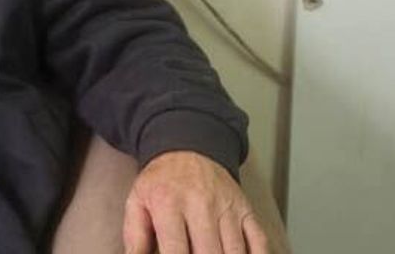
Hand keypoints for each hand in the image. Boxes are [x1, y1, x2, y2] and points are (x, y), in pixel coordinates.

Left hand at [123, 150, 268, 253]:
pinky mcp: (246, 209)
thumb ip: (135, 236)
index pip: (176, 250)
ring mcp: (227, 207)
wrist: (188, 150)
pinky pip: (259, 241)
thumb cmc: (161, 182)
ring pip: (235, 251)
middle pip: (209, 253)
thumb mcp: (137, 201)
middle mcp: (201, 204)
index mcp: (168, 203)